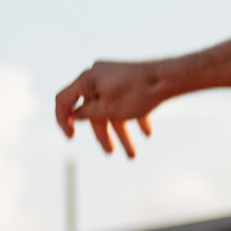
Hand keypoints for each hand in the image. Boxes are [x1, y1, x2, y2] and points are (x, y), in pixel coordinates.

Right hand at [53, 58, 169, 156]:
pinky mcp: (130, 80)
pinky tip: (147, 133)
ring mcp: (114, 77)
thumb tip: (74, 114)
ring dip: (122, 132)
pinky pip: (126, 101)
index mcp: (87, 79)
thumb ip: (86, 114)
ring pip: (112, 109)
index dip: (63, 120)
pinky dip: (134, 117)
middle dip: (104, 133)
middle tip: (110, 152)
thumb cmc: (137, 93)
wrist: (168, 77)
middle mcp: (97, 76)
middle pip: (92, 110)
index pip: (63, 100)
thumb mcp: (106, 109)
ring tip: (133, 154)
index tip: (72, 138)